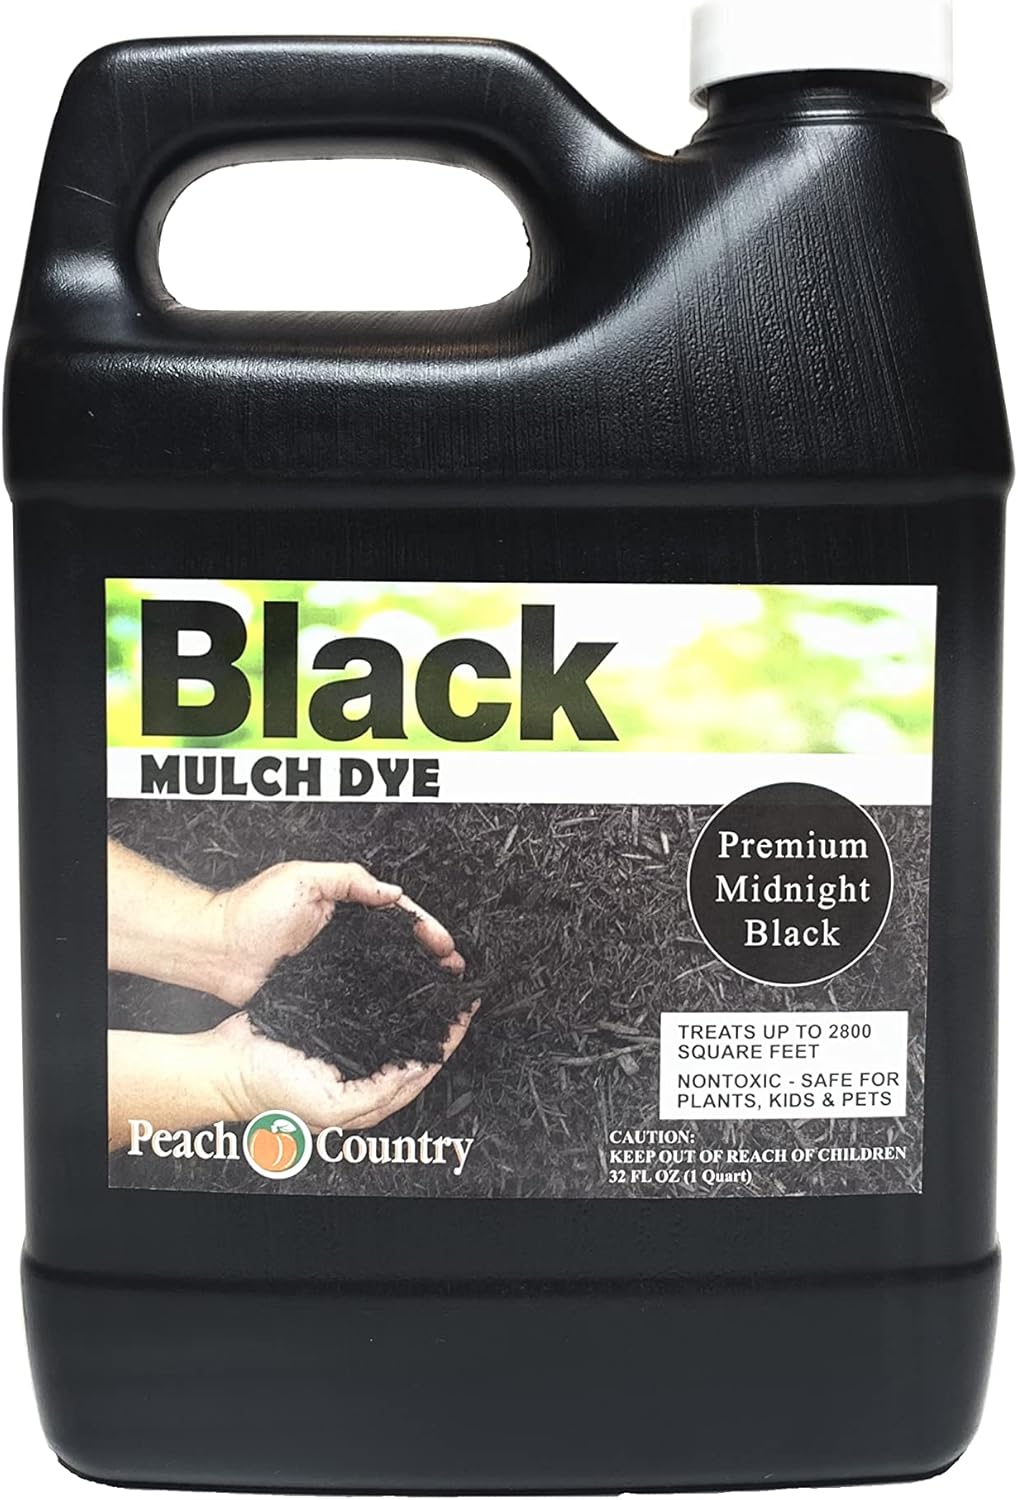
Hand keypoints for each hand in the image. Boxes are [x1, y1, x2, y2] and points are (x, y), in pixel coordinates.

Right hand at [208, 1003, 478, 1130]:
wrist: (226, 1065)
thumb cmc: (270, 1092)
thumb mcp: (330, 1105)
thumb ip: (376, 1094)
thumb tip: (416, 1072)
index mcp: (369, 1097)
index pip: (423, 1068)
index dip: (448, 1041)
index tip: (467, 1012)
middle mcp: (364, 1073)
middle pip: (415, 1046)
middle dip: (441, 1021)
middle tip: (461, 992)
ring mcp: (348, 1048)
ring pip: (395, 1026)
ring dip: (418, 1007)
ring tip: (438, 981)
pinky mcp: (332, 1026)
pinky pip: (370, 1012)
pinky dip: (389, 997)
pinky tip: (399, 980)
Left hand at [211, 862, 464, 1005]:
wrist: (216, 950)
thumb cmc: (251, 911)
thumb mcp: (304, 878)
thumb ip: (349, 879)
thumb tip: (393, 892)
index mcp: (344, 903)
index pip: (396, 912)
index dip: (424, 927)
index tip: (444, 944)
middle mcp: (344, 934)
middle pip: (398, 943)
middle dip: (428, 955)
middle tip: (453, 972)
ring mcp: (335, 963)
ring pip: (385, 970)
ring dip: (413, 978)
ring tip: (438, 992)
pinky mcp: (322, 988)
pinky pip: (361, 992)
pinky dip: (384, 999)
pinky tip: (401, 1010)